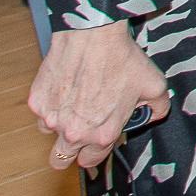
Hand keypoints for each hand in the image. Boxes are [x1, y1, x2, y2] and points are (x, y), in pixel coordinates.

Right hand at [28, 19, 169, 170]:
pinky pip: (41, 112)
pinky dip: (51, 104)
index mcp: (103, 135)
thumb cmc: (123, 59)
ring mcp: (52, 118)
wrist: (93, 35)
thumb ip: (157, 109)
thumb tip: (153, 116)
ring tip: (74, 103)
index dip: (94, 152)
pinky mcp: (37, 102)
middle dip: (70, 151)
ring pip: (50, 134)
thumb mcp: (154, 86)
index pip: (91, 161)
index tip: (96, 141)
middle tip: (79, 132)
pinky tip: (65, 87)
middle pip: (61, 160)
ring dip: (59, 125)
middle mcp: (74, 133)